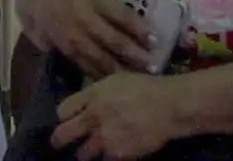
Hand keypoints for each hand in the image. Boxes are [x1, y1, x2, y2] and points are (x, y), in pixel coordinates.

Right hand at [35, 0, 152, 78]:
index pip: (123, 16)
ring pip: (102, 58)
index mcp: (97, 0)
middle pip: (114, 40)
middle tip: (154, 65)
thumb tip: (147, 25)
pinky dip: (104, 75)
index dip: (140, 29)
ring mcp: (75, 39)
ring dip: (122, 69)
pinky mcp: (68, 54)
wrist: (43, 1)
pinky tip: (118, 81)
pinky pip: (89, 67)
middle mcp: (86, 20)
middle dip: (135, 54)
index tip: (156, 40)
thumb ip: (119, 8)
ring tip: (141, 76)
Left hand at [50, 71, 172, 159]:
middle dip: (60, 140)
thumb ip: (97, 93)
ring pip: (82, 154)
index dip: (66, 117)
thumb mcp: (118, 80)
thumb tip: (83, 105)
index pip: (62, 111)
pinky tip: (120, 148)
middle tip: (64, 142)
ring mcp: (104, 137)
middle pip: (61, 136)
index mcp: (93, 94)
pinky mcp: (117, 154)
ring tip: (98, 147)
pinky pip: (105, 160)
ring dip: (88, 151)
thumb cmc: (148, 88)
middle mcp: (93, 116)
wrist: (171, 106)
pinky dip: (111, 156)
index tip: (71, 119)